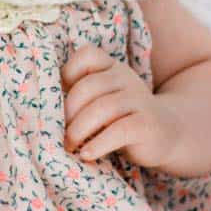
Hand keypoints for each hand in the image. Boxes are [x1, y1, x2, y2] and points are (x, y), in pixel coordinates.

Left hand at [61, 44, 181, 168]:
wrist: (167, 134)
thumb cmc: (121, 118)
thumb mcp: (101, 100)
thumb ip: (80, 96)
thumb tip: (44, 110)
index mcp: (111, 67)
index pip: (87, 55)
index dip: (68, 73)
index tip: (59, 99)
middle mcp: (125, 78)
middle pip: (88, 87)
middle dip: (68, 112)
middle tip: (59, 133)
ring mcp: (139, 99)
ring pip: (103, 108)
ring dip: (79, 130)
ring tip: (70, 146)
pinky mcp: (147, 124)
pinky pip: (120, 130)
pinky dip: (98, 144)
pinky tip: (87, 154)